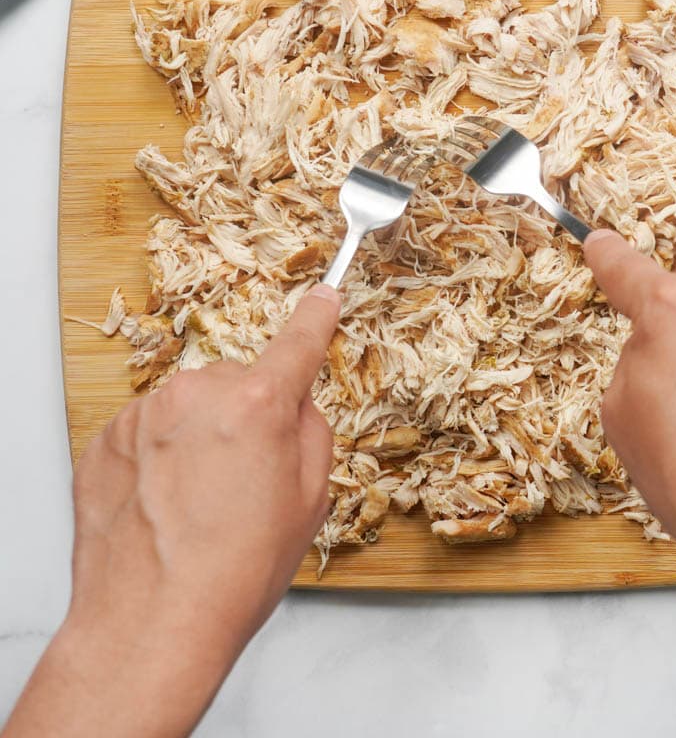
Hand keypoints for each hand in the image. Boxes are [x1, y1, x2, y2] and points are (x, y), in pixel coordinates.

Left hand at [4, 284, 339, 737]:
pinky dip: (161, 455)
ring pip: (191, 406)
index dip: (316, 318)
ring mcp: (145, 415)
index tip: (324, 295)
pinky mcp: (106, 439)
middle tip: (246, 479)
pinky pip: (150, 429)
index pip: (298, 343)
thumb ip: (310, 431)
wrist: (150, 624)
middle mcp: (196, 395)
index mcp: (257, 405)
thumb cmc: (234, 573)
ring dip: (201, 435)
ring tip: (199, 502)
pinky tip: (165, 504)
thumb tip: (295, 404)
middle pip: (239, 384)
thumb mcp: (309, 500)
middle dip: (248, 415)